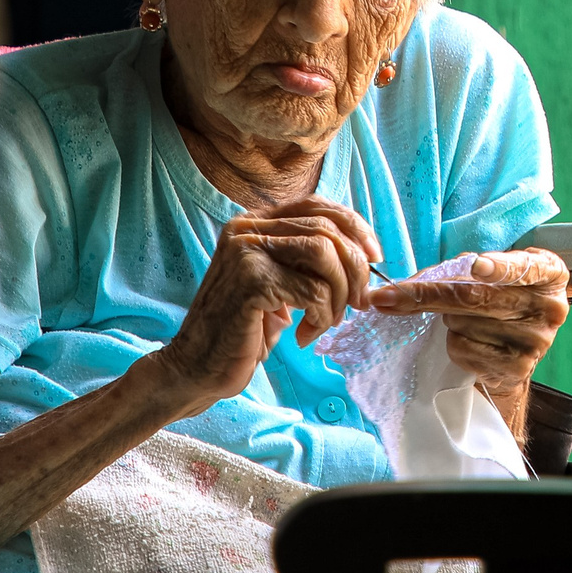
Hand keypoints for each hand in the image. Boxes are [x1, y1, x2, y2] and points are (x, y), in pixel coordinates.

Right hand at [141, 197, 382, 419]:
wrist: (197, 366)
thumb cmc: (243, 330)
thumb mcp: (278, 286)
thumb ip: (306, 262)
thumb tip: (362, 253)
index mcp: (254, 223)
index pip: (317, 206)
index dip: (355, 227)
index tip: (374, 256)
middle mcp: (247, 229)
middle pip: (327, 230)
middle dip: (355, 269)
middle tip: (357, 303)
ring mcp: (247, 252)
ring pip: (324, 254)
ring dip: (340, 293)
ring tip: (329, 320)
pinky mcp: (251, 282)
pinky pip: (313, 292)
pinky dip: (321, 317)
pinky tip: (304, 335)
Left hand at [365, 249, 570, 425]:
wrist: (518, 348)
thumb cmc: (500, 299)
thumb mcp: (495, 273)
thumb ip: (463, 270)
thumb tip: (406, 286)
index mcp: (549, 274)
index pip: (523, 268)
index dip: (498, 268)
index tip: (476, 266)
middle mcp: (549, 308)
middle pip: (476, 298)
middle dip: (426, 295)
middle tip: (387, 295)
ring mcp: (535, 342)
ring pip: (463, 324)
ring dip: (448, 320)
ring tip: (464, 320)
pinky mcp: (517, 369)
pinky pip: (463, 349)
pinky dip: (454, 343)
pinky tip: (470, 340)